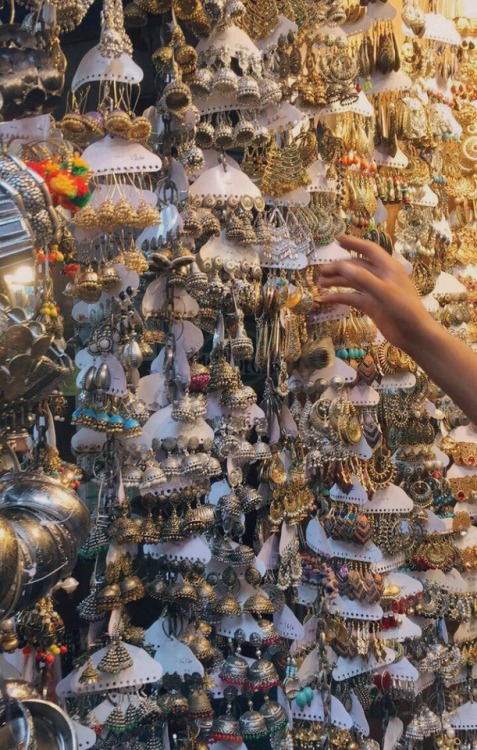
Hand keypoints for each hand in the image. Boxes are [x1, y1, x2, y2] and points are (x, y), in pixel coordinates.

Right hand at [319, 235, 434, 354]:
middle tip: (321, 271)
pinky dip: (340, 297)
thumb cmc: (405, 310)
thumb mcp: (384, 292)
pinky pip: (353, 298)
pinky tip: (326, 299)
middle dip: (339, 267)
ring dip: (337, 282)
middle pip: (357, 267)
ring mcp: (376, 292)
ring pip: (353, 282)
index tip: (337, 240)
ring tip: (320, 283)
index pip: (369, 250)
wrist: (414, 335)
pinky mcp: (372, 306)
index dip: (353, 243)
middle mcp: (381, 277)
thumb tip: (343, 266)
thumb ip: (364, 278)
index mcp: (388, 268)